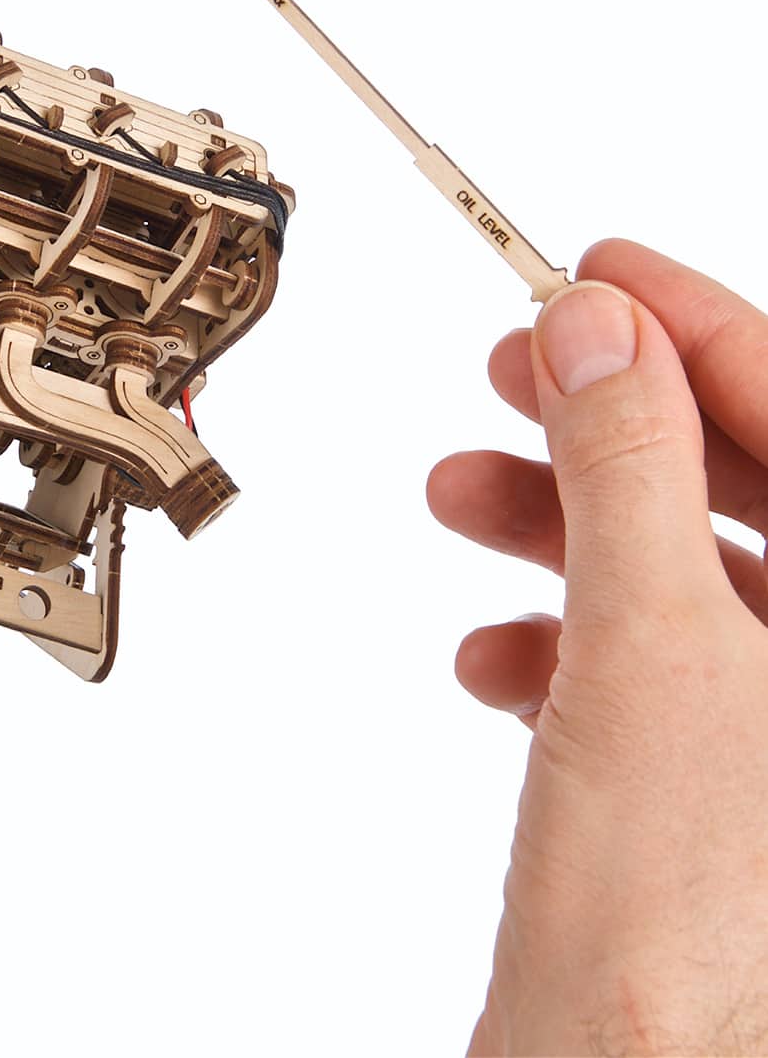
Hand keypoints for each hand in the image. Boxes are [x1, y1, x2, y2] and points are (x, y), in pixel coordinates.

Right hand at [429, 240, 767, 1053]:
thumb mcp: (649, 644)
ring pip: (687, 567)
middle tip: (513, 365)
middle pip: (749, 484)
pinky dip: (563, 635)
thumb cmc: (683, 928)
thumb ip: (626, 463)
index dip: (701, 323)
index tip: (598, 269)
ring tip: (460, 493)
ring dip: (564, 525)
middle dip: (615, 421)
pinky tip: (494, 651)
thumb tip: (595, 328)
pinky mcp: (729, 782)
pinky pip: (652, 659)